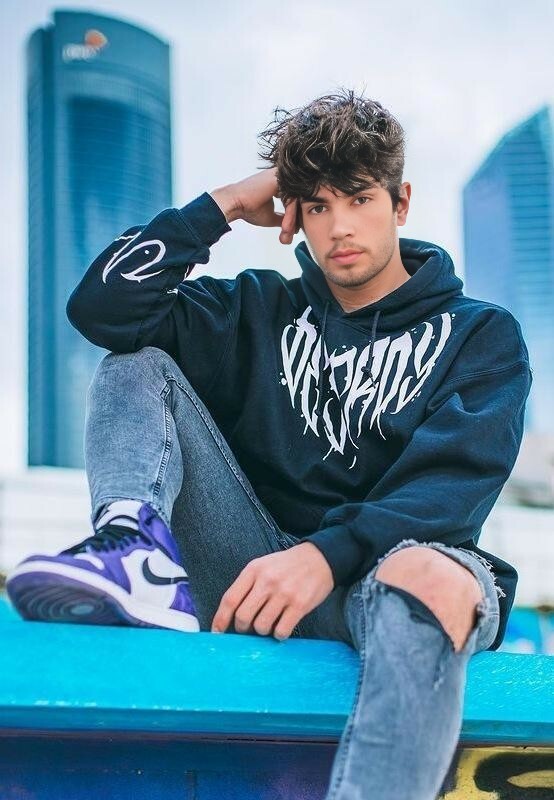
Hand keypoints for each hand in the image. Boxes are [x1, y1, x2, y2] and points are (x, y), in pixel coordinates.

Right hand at [209, 167, 300, 244]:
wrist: (234, 203)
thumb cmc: (247, 208)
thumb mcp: (271, 216)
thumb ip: (284, 218)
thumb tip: (294, 226)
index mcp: (279, 184)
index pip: (293, 202)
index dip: (292, 218)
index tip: (287, 232)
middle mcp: (281, 178)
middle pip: (296, 202)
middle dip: (293, 221)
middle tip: (287, 235)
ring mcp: (281, 177)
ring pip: (295, 201)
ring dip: (291, 219)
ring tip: (285, 232)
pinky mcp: (280, 179)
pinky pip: (291, 198)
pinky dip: (289, 214)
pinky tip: (284, 225)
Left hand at [211, 541, 334, 639]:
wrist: (320, 558)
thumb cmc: (286, 566)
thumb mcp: (263, 565)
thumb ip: (247, 585)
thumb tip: (230, 615)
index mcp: (254, 570)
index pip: (230, 599)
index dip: (220, 619)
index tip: (217, 633)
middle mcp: (267, 581)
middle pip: (243, 617)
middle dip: (242, 628)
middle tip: (249, 628)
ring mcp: (284, 593)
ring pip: (261, 626)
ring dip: (262, 631)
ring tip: (269, 623)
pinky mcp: (300, 605)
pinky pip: (281, 630)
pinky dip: (279, 634)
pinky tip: (282, 626)